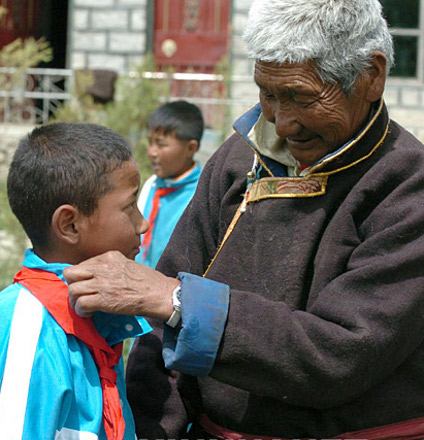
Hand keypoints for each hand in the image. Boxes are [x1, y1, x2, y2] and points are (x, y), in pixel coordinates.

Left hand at [63, 250, 178, 318]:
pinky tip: (90, 313)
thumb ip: (111, 267)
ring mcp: (102, 283)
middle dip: (72, 285)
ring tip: (84, 306)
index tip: (88, 285)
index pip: (82, 264)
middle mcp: (102, 267)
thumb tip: (98, 276)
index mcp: (109, 256)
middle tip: (80, 294)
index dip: (82, 277)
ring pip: (73, 290)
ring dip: (75, 301)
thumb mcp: (128, 264)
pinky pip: (80, 304)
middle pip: (70, 273)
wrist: (158, 293)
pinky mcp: (103, 300)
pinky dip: (81, 311)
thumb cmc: (148, 281)